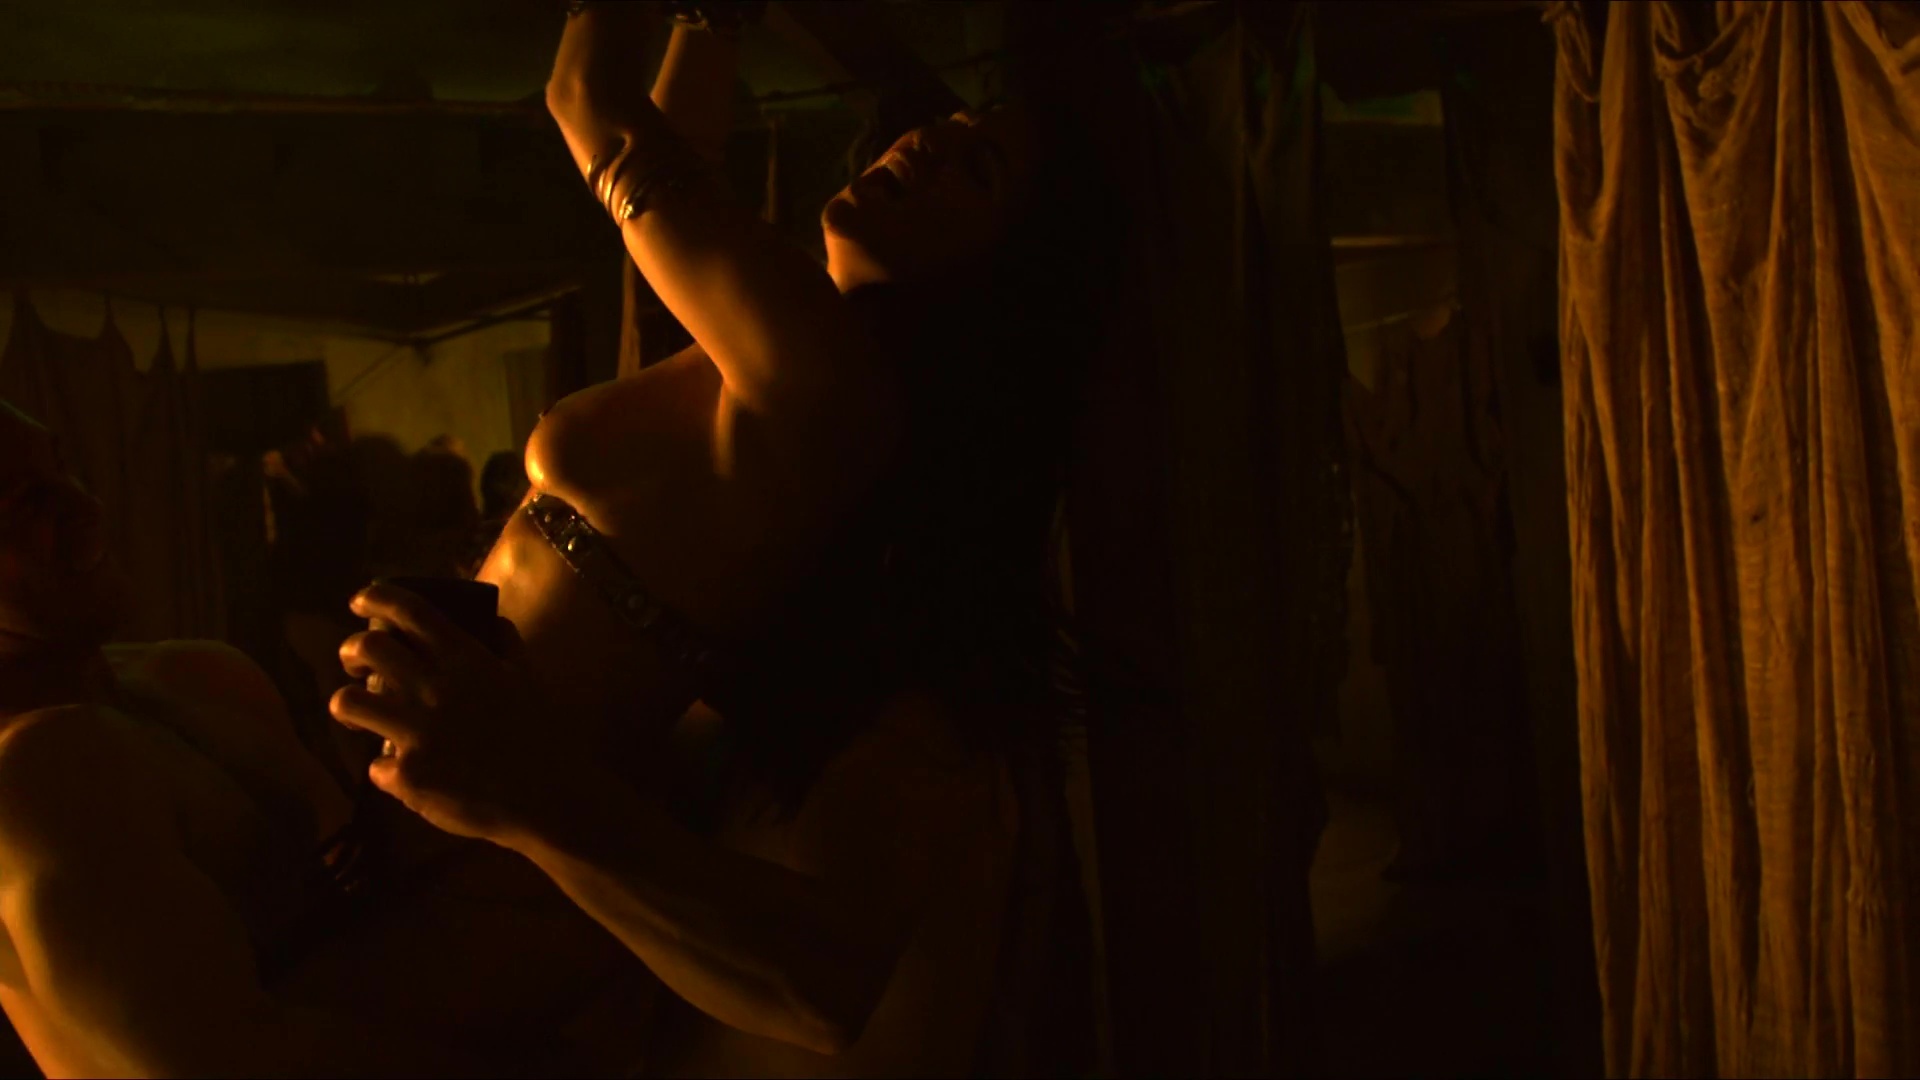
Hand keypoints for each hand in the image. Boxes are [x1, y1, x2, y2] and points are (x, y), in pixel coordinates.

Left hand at [329, 583, 591, 845]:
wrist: (550, 797)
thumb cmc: (545, 734)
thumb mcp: (529, 679)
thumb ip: (506, 645)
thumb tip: (491, 620)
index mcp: (467, 660)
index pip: (412, 611)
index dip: (377, 598)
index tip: (362, 601)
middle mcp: (436, 689)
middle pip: (368, 648)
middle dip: (351, 650)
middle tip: (356, 663)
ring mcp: (418, 733)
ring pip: (349, 702)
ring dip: (348, 704)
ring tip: (359, 715)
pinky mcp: (410, 776)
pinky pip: (376, 766)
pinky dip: (388, 770)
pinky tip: (408, 775)